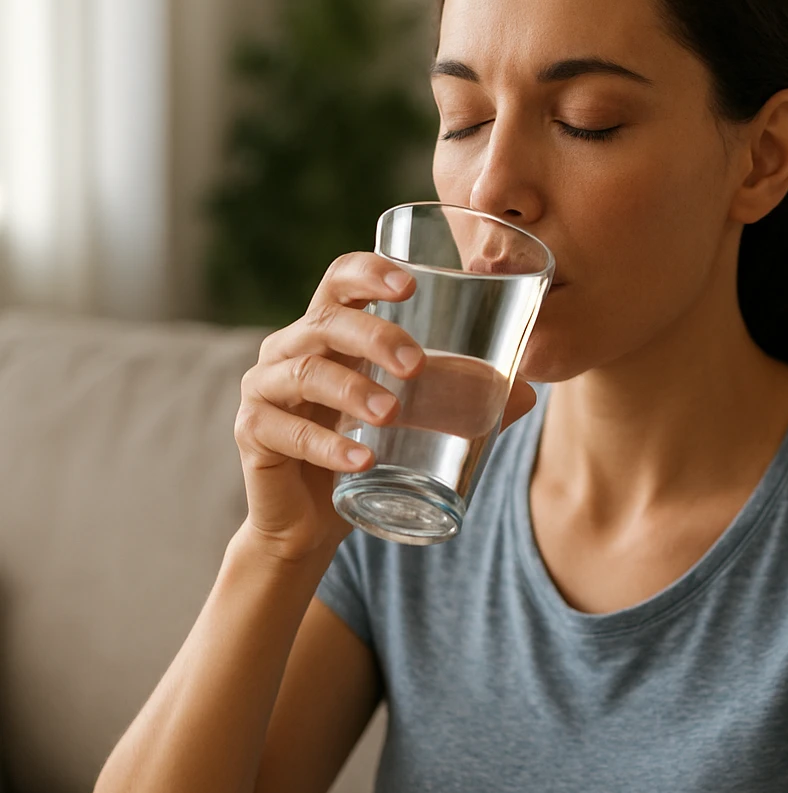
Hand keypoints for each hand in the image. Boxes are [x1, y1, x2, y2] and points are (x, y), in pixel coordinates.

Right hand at [233, 252, 535, 561]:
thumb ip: (464, 401)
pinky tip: (361, 460)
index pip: (340, 280)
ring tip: (391, 415)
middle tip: (417, 366)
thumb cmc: (367, 449)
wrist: (312, 520)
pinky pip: (285, 430)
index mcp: (329, 330)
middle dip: (375, 337)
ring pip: (306, 371)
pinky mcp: (252, 432)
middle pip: (327, 321)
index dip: (369, 272)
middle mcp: (290, 348)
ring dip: (353, 391)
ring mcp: (265, 387)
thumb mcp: (416, 419)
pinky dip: (326, 445)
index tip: (409, 285)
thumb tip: (530, 392)